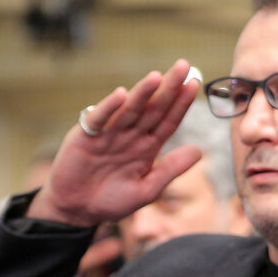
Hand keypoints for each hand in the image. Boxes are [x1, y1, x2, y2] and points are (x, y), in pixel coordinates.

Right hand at [28, 59, 203, 226]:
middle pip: (153, 108)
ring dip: (142, 93)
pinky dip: (109, 108)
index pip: (169, 120)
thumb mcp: (147, 189)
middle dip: (168, 88)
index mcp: (148, 146)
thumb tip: (200, 151)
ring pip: (129, 110)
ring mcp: (109, 133)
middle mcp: (131, 135)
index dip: (181, 103)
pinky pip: (100, 120)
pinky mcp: (86, 137)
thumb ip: (171, 169)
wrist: (77, 210)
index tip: (195, 84)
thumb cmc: (112, 200)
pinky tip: (121, 95)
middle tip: (184, 66)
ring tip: (157, 76)